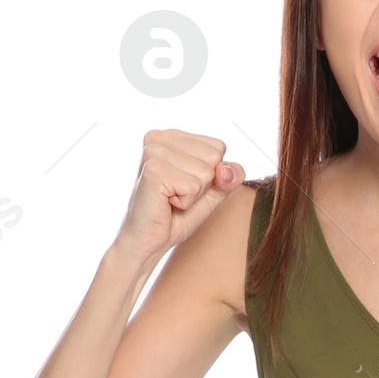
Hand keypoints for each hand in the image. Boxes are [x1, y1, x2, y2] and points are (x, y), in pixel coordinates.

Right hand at [116, 129, 245, 263]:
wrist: (149, 241)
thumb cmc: (176, 216)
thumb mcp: (211, 193)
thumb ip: (228, 177)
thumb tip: (230, 170)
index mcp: (172, 136)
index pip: (218, 147)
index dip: (211, 175)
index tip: (185, 186)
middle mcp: (160, 138)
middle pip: (214, 156)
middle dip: (203, 184)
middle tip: (177, 195)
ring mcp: (154, 151)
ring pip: (206, 172)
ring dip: (193, 195)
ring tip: (170, 199)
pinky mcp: (153, 169)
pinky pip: (193, 186)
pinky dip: (185, 202)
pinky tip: (165, 202)